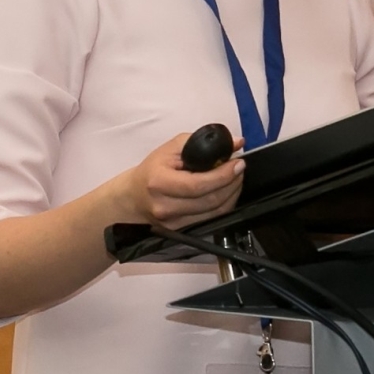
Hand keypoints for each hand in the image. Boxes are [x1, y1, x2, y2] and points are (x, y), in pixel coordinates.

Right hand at [126, 133, 245, 229]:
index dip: (223, 175)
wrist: (134, 197)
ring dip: (232, 193)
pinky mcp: (181, 230)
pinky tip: (226, 191)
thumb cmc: (152, 170)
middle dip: (232, 182)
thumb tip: (235, 142)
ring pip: (215, 212)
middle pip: (210, 200)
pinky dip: (224, 204)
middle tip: (239, 168)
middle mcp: (165, 206)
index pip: (198, 184)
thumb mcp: (171, 148)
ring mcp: (174, 222)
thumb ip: (202, 142)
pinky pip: (211, 219)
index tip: (237, 163)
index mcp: (159, 183)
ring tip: (235, 178)